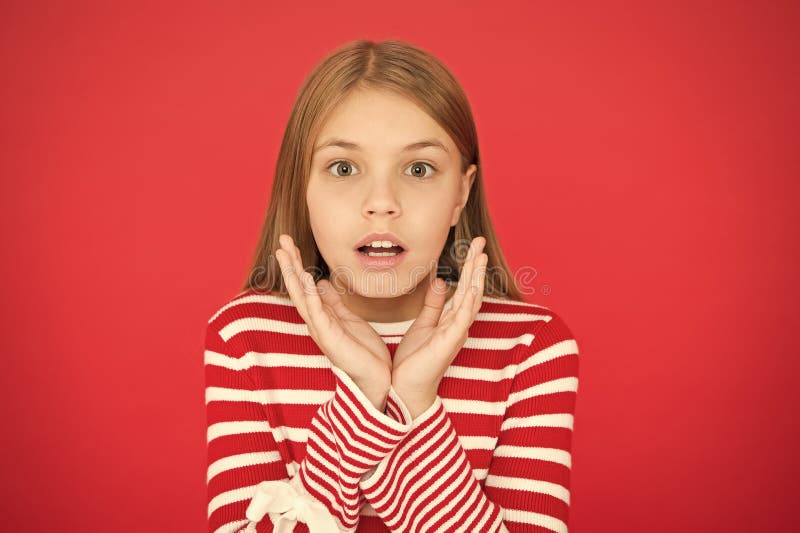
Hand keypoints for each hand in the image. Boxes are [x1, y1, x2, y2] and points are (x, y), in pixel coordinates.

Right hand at [275, 234, 391, 410]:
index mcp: (321, 317)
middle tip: (281, 240)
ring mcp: (321, 330)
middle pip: (297, 288)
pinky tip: (305, 277)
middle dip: (289, 264)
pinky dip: (309, 295)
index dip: (296, 264)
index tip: (288, 245)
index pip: (304, 286)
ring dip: (293, 274)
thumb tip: (322, 284)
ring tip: (285, 253)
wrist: (376, 380)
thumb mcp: (348, 319)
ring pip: (301, 297)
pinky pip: (317, 312)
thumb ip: (334, 302)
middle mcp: (316, 322)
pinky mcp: (330, 338)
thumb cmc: (363, 353)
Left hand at [391, 236, 487, 417]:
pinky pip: (461, 320)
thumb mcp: (423, 324)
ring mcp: (455, 334)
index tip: (474, 246)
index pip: (464, 287)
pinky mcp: (447, 343)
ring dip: (477, 279)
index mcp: (451, 320)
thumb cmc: (415, 360)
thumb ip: (434, 304)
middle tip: (481, 242)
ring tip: (481, 257)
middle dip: (476, 265)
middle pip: (472, 289)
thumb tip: (441, 281)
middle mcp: (458, 325)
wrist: (406, 388)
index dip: (469, 266)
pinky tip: (473, 288)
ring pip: (470, 301)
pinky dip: (468, 304)